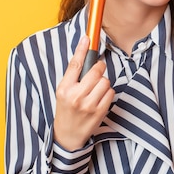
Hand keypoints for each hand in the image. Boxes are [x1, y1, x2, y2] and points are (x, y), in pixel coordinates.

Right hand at [53, 36, 114, 150]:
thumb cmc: (66, 110)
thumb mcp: (63, 92)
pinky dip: (107, 92)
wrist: (68, 135)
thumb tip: (85, 55)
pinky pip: (110, 92)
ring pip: (105, 81)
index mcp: (64, 89)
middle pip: (96, 70)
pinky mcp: (100, 111)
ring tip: (95, 90)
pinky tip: (100, 98)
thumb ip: (73, 76)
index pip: (75, 64)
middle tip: (96, 71)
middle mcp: (76, 96)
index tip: (88, 38)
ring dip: (103, 82)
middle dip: (99, 68)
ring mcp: (89, 105)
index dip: (82, 49)